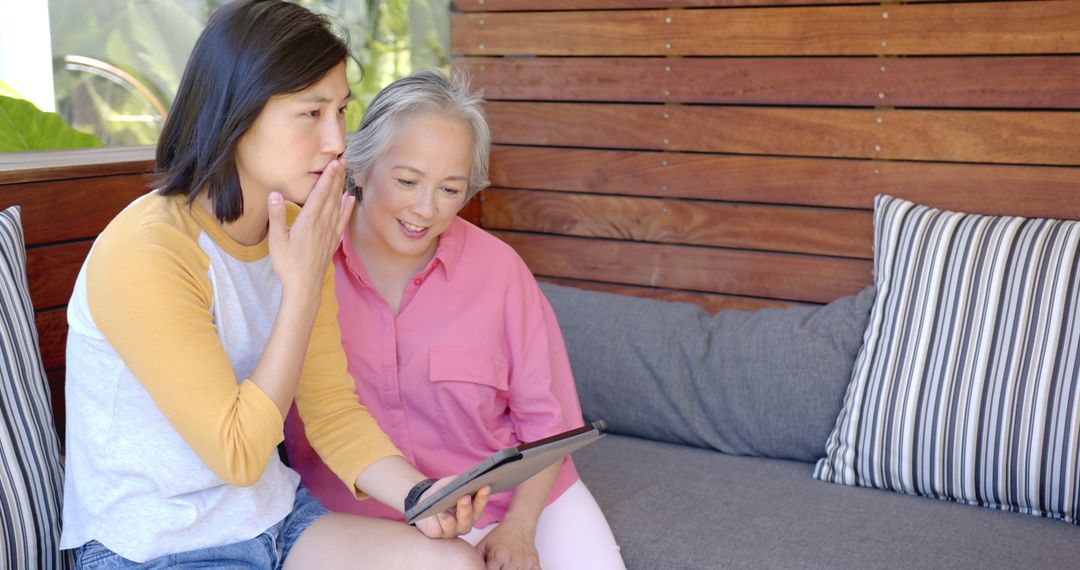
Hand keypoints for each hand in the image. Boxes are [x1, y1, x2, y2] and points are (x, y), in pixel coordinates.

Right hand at [267, 157, 353, 304]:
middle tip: (343, 160)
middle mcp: (323, 223)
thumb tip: (275, 194)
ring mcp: (330, 232)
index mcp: (309, 220)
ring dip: (342, 188)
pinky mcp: (333, 240)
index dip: (327, 177)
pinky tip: (351, 199)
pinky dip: (348, 208)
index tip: (333, 162)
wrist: (304, 285)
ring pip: (339, 205)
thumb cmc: (288, 263)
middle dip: (337, 177)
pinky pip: (343, 220)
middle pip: (332, 195)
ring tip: (346, 173)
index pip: (320, 193)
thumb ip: (276, 215)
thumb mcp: (276, 239)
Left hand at [413, 477, 490, 538]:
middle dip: (466, 508)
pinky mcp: (437, 534)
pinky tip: (432, 513)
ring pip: (450, 525)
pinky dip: (434, 519)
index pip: (480, 506)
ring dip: (446, 516)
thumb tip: (464, 481)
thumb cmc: (443, 492)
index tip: (484, 487)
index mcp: (472, 511)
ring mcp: (451, 531)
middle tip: (464, 497)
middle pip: (467, 519)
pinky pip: (436, 529)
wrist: (425, 501)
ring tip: (441, 508)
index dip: (483, 498)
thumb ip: (458, 482)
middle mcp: (464, 524)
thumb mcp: (450, 483)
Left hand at [477, 520, 540, 569]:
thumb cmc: (501, 535)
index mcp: (498, 556)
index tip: (490, 569)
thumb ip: (476, 559)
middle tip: (499, 567)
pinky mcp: (534, 564)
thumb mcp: (483, 545)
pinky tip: (518, 568)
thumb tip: (470, 567)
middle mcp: (512, 560)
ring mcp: (525, 563)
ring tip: (507, 566)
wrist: (520, 524)